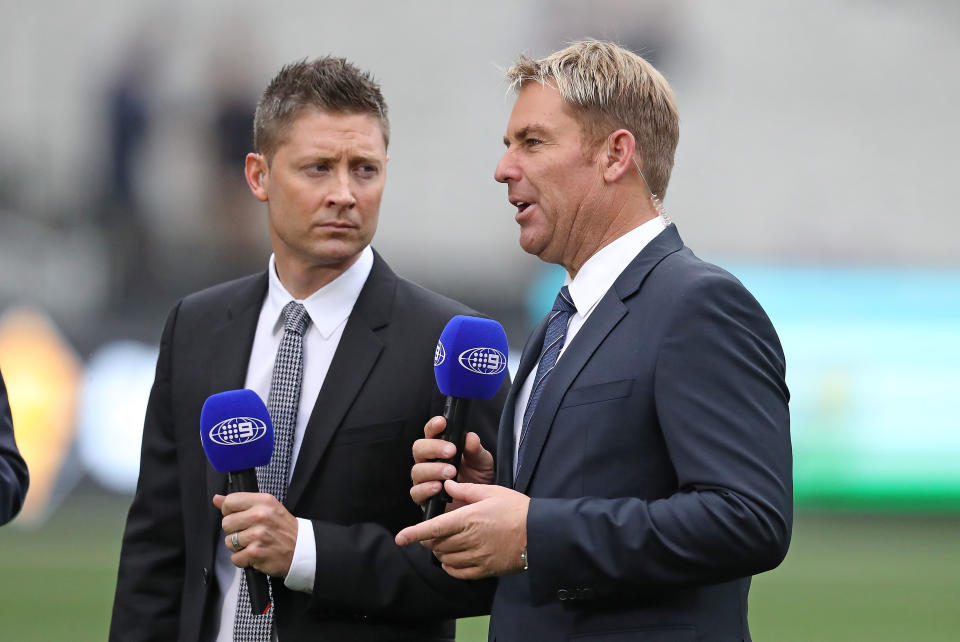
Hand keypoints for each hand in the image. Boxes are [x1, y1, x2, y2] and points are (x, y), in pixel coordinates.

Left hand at [213, 492, 297, 576]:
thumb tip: (217, 499)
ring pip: (229, 542)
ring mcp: (258, 535)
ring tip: (254, 544)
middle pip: (226, 523)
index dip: (229, 511)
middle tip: (249, 533)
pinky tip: (256, 554)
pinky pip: (235, 558)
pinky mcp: (256, 552)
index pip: (230, 502)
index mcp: (263, 501)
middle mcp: (261, 516)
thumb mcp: (267, 507)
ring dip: (239, 547)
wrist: (301, 549)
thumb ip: (241, 502)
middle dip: (234, 531)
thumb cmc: (283, 528)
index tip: (239, 517)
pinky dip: (244, 560)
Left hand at [395, 480, 528, 579]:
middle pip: (437, 544)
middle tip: (433, 531)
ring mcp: (477, 557)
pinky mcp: (484, 570)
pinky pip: (458, 572)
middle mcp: (470, 540)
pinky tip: (454, 558)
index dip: (415, 533)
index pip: (434, 528)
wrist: (540, 533)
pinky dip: (451, 566)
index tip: (400, 538)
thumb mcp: (492, 492)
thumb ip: (466, 491)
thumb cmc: (517, 508)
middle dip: (430, 539)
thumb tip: (447, 485)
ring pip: (446, 559)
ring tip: (447, 541)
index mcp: (469, 518)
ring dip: (441, 551)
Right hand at [409, 416, 494, 510]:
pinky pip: (416, 492)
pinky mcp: (424, 498)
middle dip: (433, 448)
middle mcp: (428, 461)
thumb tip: (470, 437)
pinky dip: (426, 488)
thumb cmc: (478, 478)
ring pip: (417, 470)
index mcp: (440, 447)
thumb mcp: (482, 462)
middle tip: (451, 452)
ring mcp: (424, 480)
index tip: (442, 423)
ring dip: (433, 469)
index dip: (433, 426)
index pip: (431, 432)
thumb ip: (475, 450)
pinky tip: (439, 487)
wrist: (480, 505)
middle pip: (419, 448)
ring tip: (450, 472)